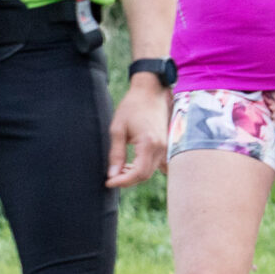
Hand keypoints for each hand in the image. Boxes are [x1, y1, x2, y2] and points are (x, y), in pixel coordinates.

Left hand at [107, 74, 170, 188]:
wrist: (150, 92)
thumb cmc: (132, 107)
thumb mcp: (118, 129)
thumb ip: (116, 154)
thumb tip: (112, 175)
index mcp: (149, 143)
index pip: (138, 173)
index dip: (122, 181)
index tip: (108, 182)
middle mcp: (161, 147)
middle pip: (145, 175)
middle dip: (127, 180)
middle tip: (111, 177)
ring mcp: (166, 146)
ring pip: (151, 171)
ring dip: (135, 174)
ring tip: (119, 170)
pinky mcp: (166, 144)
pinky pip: (157, 164)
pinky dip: (144, 168)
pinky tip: (132, 163)